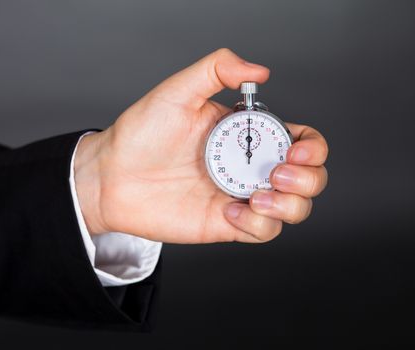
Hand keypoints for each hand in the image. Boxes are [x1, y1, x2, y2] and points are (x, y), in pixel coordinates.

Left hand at [75, 48, 327, 243]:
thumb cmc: (141, 134)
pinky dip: (258, 225)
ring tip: (259, 196)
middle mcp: (248, 165)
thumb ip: (217, 69)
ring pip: (295, 209)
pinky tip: (230, 211)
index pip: (300, 139)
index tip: (295, 149)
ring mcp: (239, 195)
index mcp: (245, 134)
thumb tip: (259, 70)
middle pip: (309, 177)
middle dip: (308, 178)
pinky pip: (263, 232)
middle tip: (278, 174)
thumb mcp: (178, 90)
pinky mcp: (226, 223)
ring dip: (290, 205)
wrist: (112, 177)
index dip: (312, 146)